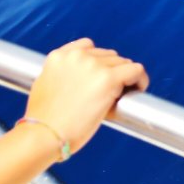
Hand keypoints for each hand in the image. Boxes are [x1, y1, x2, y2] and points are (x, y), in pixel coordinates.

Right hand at [23, 38, 148, 153]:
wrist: (43, 136)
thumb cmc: (44, 121)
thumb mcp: (45, 86)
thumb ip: (62, 74)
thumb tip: (81, 79)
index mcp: (59, 56)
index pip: (88, 47)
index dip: (98, 63)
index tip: (99, 77)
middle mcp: (77, 56)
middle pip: (108, 56)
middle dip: (111, 72)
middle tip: (109, 93)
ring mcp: (93, 65)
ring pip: (123, 63)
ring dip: (124, 78)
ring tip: (121, 96)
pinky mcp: (108, 78)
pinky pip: (136, 70)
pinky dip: (140, 80)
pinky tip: (138, 90)